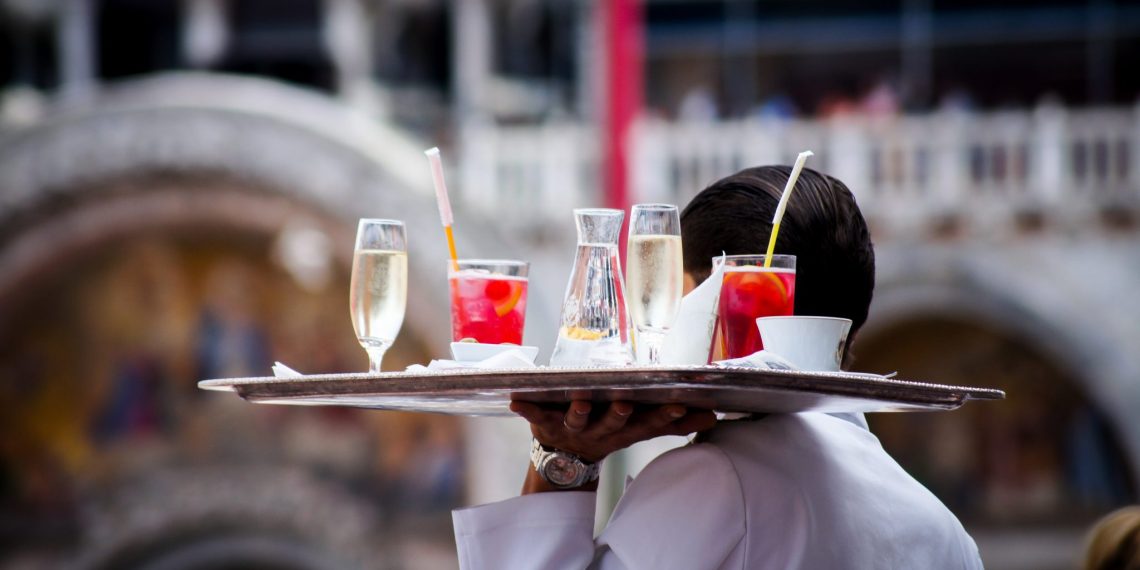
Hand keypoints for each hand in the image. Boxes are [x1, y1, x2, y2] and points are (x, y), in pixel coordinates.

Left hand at [509, 400, 717, 463]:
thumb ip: (672, 422)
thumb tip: (712, 417)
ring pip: (577, 418)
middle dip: (619, 414)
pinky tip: (515, 400)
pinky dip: (525, 408)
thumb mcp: (639, 428)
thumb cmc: (607, 431)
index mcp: (623, 429)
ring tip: (579, 400)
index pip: (648, 424)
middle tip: (625, 403)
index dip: (662, 417)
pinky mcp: (544, 423)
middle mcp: (599, 430)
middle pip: (612, 423)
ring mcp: (571, 427)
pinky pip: (534, 415)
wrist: (564, 461)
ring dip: (578, 410)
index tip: (678, 407)